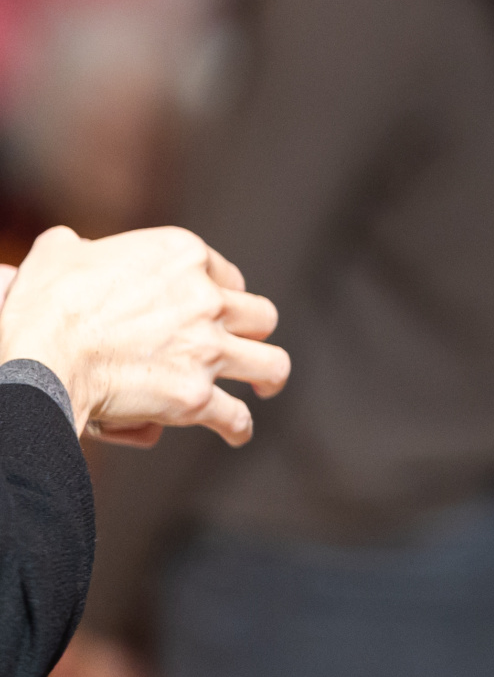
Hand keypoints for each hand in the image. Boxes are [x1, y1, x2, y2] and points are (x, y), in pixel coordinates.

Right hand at [0, 226, 287, 445]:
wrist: (41, 356)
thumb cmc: (44, 304)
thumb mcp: (57, 252)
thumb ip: (76, 246)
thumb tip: (71, 248)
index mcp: (182, 256)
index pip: (225, 274)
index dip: (221, 292)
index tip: (214, 306)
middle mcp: (207, 299)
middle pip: (259, 316)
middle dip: (253, 330)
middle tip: (246, 341)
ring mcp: (207, 349)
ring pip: (269, 362)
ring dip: (269, 374)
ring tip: (267, 384)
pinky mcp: (195, 396)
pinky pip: (234, 416)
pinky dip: (237, 426)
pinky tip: (236, 431)